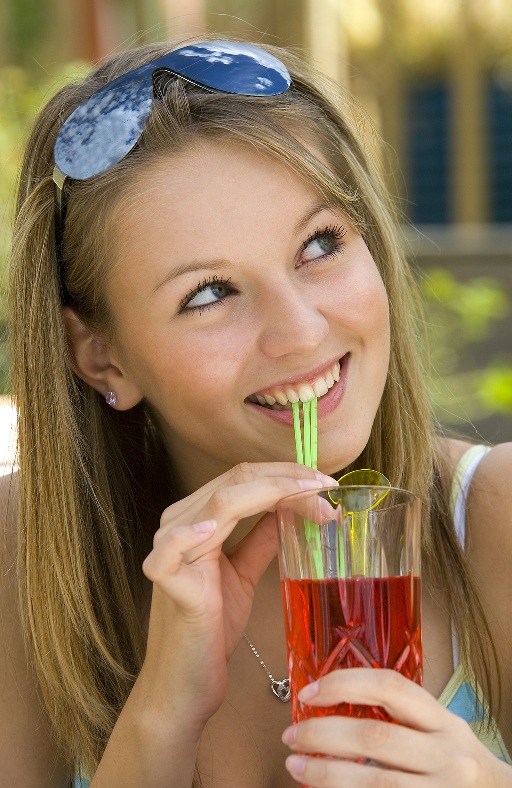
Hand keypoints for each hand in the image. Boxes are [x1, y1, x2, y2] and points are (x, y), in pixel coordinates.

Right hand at [140, 462, 334, 726]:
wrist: (185, 686)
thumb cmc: (211, 629)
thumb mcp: (243, 573)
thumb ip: (261, 538)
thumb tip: (292, 508)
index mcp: (197, 517)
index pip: (243, 478)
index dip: (286, 473)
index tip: (326, 484)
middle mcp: (180, 523)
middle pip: (236, 481)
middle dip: (288, 478)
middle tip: (328, 488)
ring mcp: (169, 550)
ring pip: (221, 502)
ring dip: (271, 492)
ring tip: (310, 497)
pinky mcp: (165, 582)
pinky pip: (171, 548)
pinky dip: (191, 533)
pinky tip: (215, 527)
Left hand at [282, 669, 511, 785]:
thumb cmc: (457, 763)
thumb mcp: (439, 730)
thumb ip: (398, 716)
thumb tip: (329, 703)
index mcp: (444, 721)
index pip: (390, 687)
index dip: (345, 684)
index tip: (309, 692)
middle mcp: (447, 756)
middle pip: (374, 737)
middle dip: (322, 734)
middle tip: (291, 735)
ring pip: (373, 783)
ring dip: (325, 774)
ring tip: (295, 766)